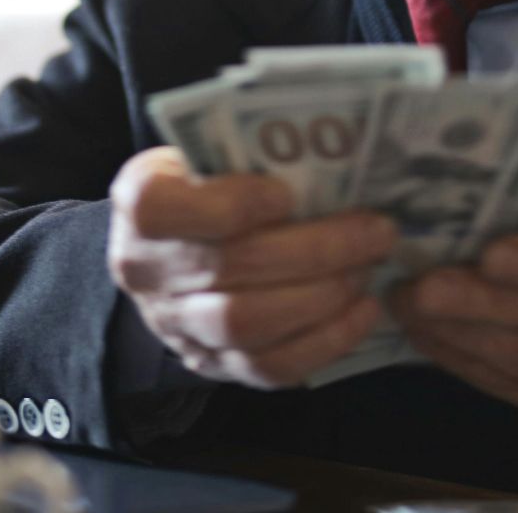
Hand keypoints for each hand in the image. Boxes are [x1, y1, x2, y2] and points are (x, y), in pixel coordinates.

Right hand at [107, 146, 395, 388]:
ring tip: (369, 266)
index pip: (164, 209)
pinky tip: (363, 311)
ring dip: (323, 296)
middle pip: (228, 268)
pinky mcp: (211, 364)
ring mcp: (175, 326)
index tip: (289, 194)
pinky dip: (325, 341)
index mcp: (141, 204)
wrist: (170, 250)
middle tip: (375, 231)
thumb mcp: (206, 153)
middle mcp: (145, 270)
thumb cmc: (205, 185)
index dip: (232, 203)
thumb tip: (331, 149)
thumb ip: (248, 152)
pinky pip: (269, 368)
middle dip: (315, 250)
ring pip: (249, 324)